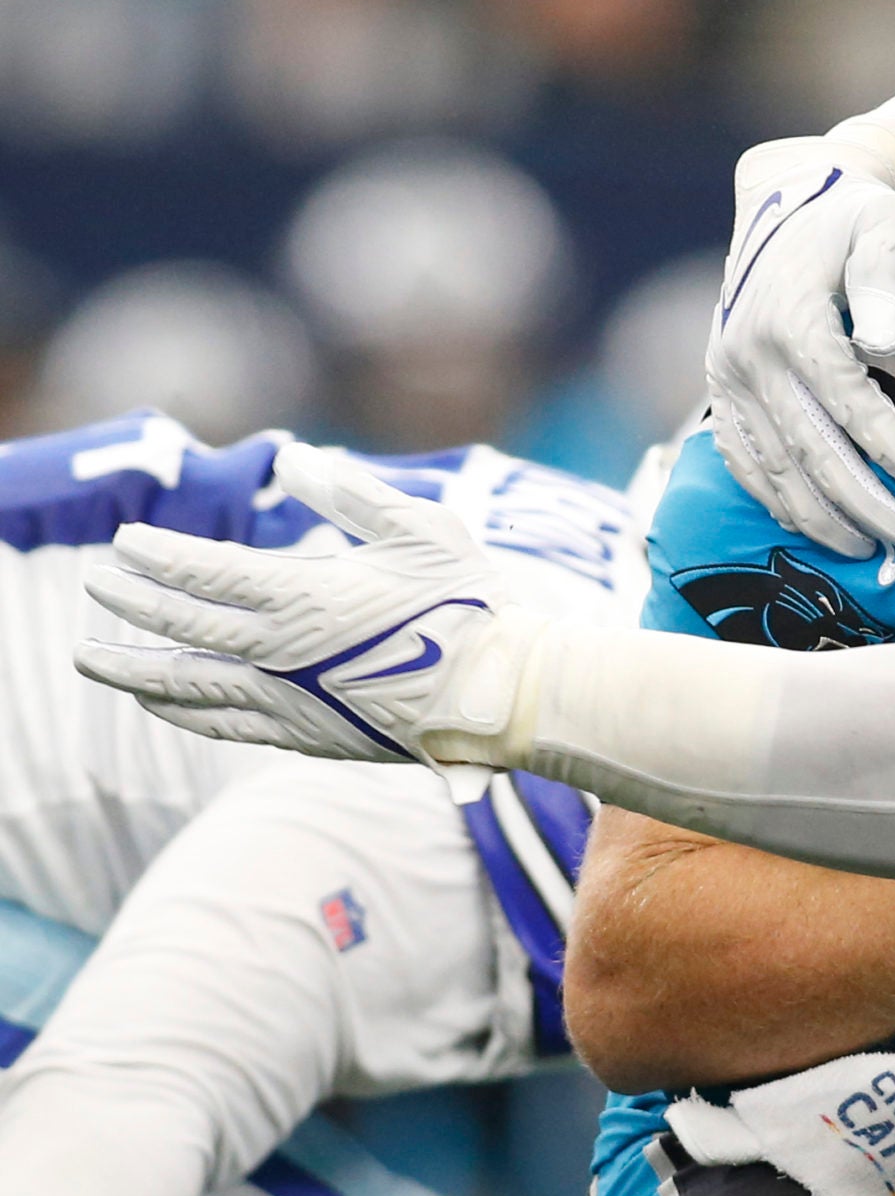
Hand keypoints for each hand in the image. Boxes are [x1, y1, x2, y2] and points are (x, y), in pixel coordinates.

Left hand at [74, 443, 522, 792]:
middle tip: (95, 586)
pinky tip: (157, 701)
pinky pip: (222, 724)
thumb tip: (293, 461)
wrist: (502, 694)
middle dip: (130, 603)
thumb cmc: (471, 603)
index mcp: (302, 594)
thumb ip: (351, 494)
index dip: (159, 555)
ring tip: (90, 658)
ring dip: (131, 668)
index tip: (126, 543)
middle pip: (182, 626)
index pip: (204, 571)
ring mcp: (287, 699)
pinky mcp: (304, 734)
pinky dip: (180, 710)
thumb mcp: (421, 527)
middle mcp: (279, 651)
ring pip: (186, 683)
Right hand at [707, 135, 894, 556]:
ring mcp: (727, 374)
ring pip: (771, 466)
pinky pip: (741, 457)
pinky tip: (809, 524)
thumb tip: (887, 340)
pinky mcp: (718, 386)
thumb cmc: (849, 214)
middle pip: (810, 449)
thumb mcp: (880, 224)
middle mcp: (750, 353)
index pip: (850, 403)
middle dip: (862, 502)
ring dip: (818, 515)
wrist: (784, 196)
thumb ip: (885, 277)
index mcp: (792, 318)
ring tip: (867, 548)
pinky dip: (773, 498)